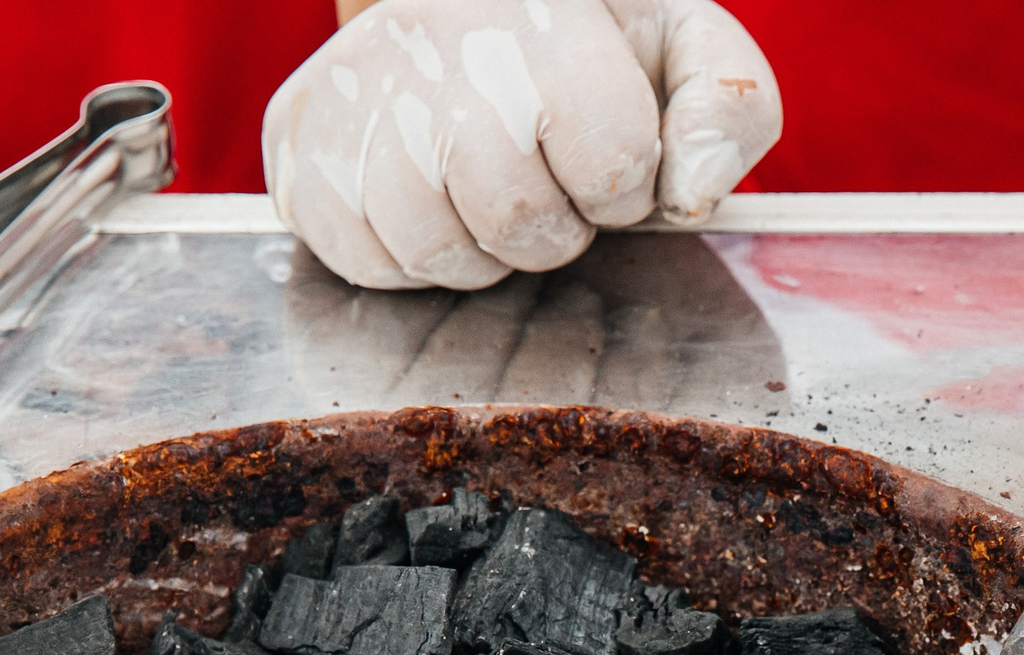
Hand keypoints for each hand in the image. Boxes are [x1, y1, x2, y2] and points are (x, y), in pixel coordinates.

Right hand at [264, 0, 781, 289]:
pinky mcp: (297, 139)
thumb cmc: (588, 44)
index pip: (612, 163)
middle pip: (517, 217)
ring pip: (435, 248)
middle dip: (552, 226)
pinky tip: (427, 201)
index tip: (606, 156)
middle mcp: (433, 38)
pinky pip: (363, 260)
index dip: (622, 187)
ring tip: (484, 190)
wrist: (471, 8)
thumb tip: (691, 190)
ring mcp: (353, 88)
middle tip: (543, 178)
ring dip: (480, 249)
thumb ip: (727, 109)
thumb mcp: (685, 49)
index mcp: (543, 8)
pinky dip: (407, 259)